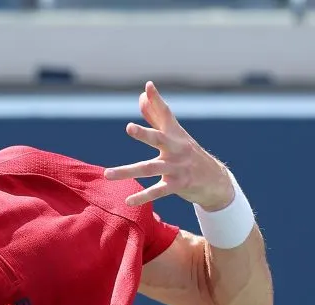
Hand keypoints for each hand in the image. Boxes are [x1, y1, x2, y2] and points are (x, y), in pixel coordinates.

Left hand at [103, 81, 233, 211]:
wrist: (215, 180)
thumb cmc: (188, 154)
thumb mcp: (175, 135)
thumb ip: (155, 116)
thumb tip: (141, 96)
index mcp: (174, 134)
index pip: (165, 114)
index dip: (157, 100)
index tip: (148, 86)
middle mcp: (176, 148)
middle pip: (159, 139)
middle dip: (144, 134)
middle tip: (129, 127)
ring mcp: (177, 166)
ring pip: (149, 168)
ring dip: (127, 171)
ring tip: (107, 174)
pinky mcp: (178, 184)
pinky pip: (157, 191)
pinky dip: (143, 196)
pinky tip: (128, 201)